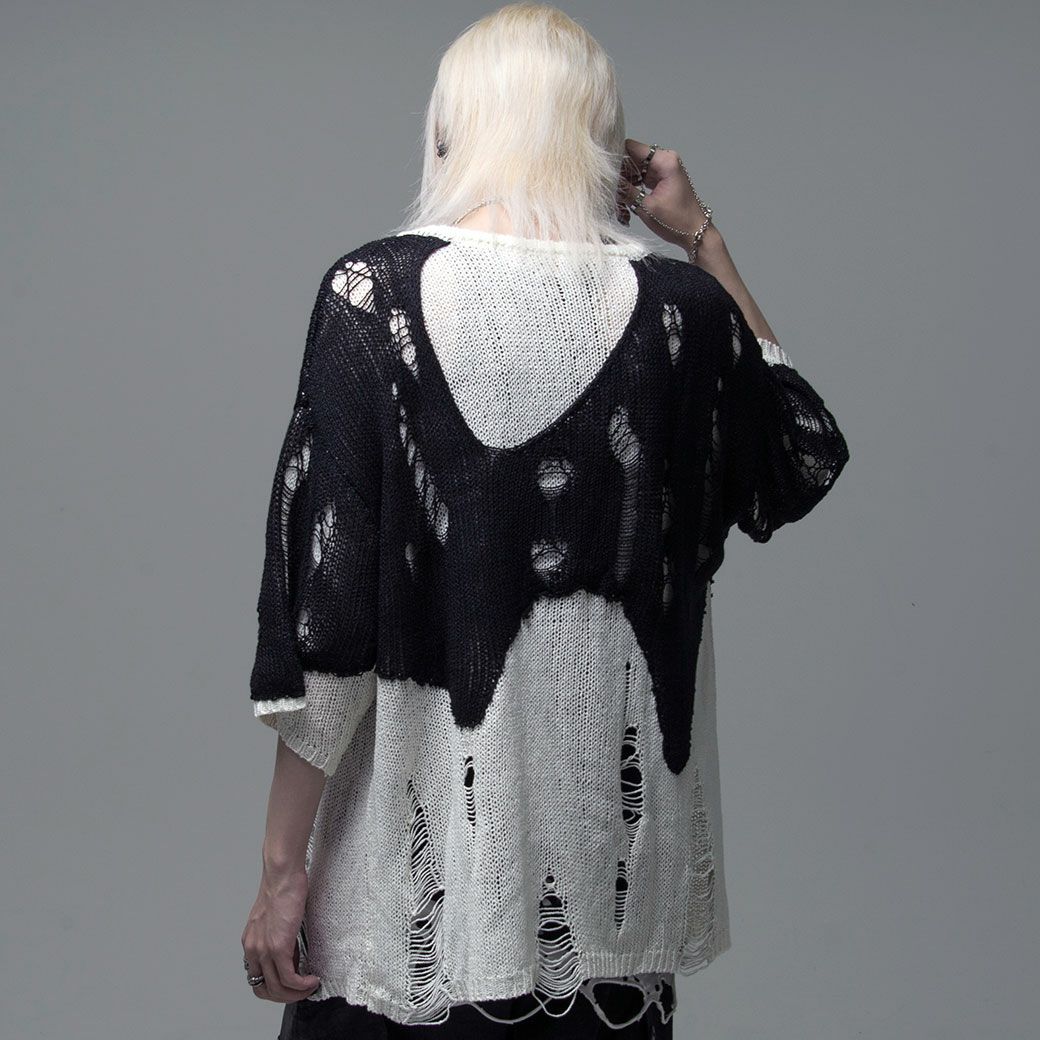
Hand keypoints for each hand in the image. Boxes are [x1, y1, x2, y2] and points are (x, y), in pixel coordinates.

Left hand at [241, 863, 321, 1002]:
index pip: (256, 978)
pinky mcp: (278, 947)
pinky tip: (312, 980)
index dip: (274, 987)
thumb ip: (278, 938)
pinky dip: (302, 985)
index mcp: (251, 943)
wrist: (282, 875)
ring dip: (296, 994)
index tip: (291, 985)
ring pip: (277, 988)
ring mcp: (264, 950)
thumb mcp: (274, 919)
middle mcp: (253, 949)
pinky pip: (289, 978)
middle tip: (302, 991)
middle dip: (285, 996)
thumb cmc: (282, 889)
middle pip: (264, 990)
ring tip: (310, 987)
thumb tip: (293, 954)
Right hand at [615, 139, 715, 253]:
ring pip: (634, 169)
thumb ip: (626, 190)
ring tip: (619, 200)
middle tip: (611, 191)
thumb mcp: (646, 206)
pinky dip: (632, 187)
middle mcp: (664, 160)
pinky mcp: (660, 178)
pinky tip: (626, 201)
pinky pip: (640, 177)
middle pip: (631, 158)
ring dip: (624, 183)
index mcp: (664, 161)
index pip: (631, 147)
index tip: (603, 172)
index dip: (615, 157)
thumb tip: (607, 179)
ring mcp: (662, 169)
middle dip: (619, 174)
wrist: (694, 232)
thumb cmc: (677, 221)